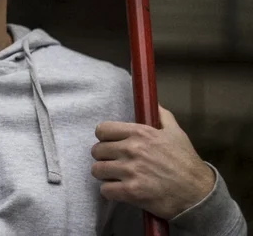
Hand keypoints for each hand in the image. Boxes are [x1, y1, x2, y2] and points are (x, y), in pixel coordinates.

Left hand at [90, 106, 214, 218]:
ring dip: (104, 174)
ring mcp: (131, 171)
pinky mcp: (131, 191)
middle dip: (103, 157)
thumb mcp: (176, 132)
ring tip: (115, 176)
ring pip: (97, 170)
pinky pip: (105, 190)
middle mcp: (132, 149)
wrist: (197, 192)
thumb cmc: (185, 161)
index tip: (109, 144)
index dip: (104, 138)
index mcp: (140, 133)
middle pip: (97, 150)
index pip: (102, 130)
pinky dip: (110, 191)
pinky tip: (119, 190)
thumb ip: (161, 115)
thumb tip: (153, 102)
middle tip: (113, 162)